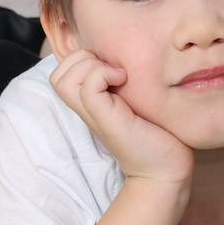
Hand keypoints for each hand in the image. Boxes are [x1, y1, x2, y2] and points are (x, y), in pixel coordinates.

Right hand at [49, 44, 192, 186]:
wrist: (166, 169)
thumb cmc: (159, 133)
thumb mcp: (138, 100)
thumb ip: (126, 83)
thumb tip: (131, 55)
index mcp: (91, 103)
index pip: (63, 71)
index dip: (81, 58)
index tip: (111, 64)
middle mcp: (87, 109)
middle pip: (57, 74)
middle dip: (81, 58)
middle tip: (111, 68)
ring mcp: (93, 115)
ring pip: (63, 79)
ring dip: (90, 66)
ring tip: (117, 74)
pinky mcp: (106, 120)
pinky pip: (88, 88)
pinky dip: (102, 75)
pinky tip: (124, 80)